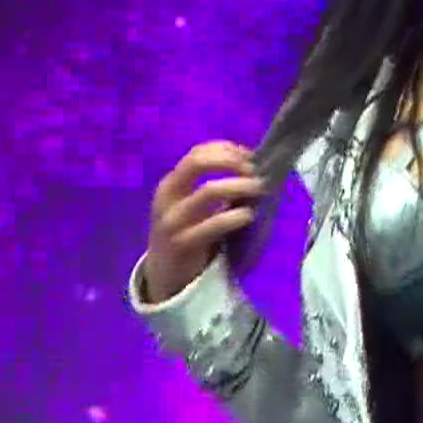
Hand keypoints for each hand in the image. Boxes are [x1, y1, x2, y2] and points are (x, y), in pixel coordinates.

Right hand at [145, 140, 264, 300]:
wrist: (164, 273)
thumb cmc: (186, 232)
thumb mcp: (192, 206)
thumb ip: (213, 187)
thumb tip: (251, 168)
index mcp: (171, 183)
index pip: (197, 153)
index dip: (226, 150)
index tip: (250, 156)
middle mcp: (168, 196)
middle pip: (197, 163)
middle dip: (229, 161)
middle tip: (254, 171)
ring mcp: (173, 220)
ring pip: (208, 190)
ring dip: (238, 185)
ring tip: (258, 189)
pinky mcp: (183, 243)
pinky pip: (213, 224)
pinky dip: (234, 216)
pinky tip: (248, 215)